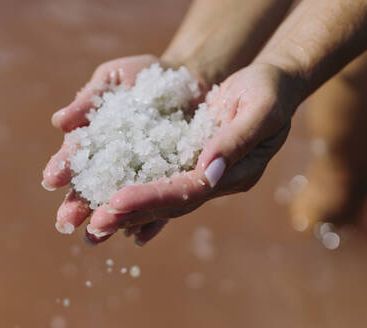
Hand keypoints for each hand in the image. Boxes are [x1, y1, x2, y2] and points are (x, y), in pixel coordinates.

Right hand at [42, 54, 206, 244]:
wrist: (187, 79)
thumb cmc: (144, 75)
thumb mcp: (114, 78)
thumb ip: (90, 99)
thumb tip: (59, 122)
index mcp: (97, 138)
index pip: (77, 155)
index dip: (64, 166)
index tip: (51, 180)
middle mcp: (116, 161)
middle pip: (94, 185)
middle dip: (78, 204)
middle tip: (65, 222)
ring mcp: (143, 174)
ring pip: (123, 201)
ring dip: (109, 220)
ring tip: (94, 238)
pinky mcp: (171, 181)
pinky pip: (160, 203)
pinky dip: (150, 221)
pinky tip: (138, 238)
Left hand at [87, 63, 303, 244]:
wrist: (272, 85)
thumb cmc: (269, 90)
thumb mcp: (261, 108)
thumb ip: (237, 140)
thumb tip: (207, 172)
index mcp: (237, 173)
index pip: (189, 191)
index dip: (152, 198)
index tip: (116, 202)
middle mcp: (218, 182)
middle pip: (171, 204)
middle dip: (132, 213)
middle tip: (95, 227)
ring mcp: (204, 174)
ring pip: (163, 198)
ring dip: (130, 210)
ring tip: (94, 224)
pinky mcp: (191, 161)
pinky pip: (162, 182)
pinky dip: (138, 194)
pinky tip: (113, 204)